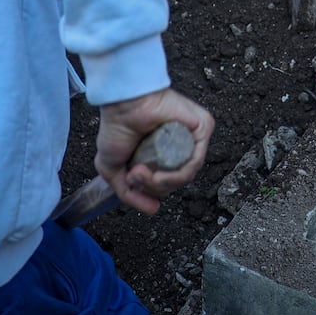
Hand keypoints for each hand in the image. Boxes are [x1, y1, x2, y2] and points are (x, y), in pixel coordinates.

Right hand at [95, 87, 213, 214]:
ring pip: (187, 175)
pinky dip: (176, 174)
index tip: (132, 183)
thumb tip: (154, 209)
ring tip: (141, 174)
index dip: (152, 190)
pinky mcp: (203, 126)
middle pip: (177, 181)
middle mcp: (181, 145)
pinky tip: (157, 173)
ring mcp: (192, 136)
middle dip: (154, 188)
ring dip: (162, 183)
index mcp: (164, 152)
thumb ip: (129, 193)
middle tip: (135, 176)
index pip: (168, 182)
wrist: (122, 105)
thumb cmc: (116, 128)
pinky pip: (195, 161)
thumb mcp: (112, 169)